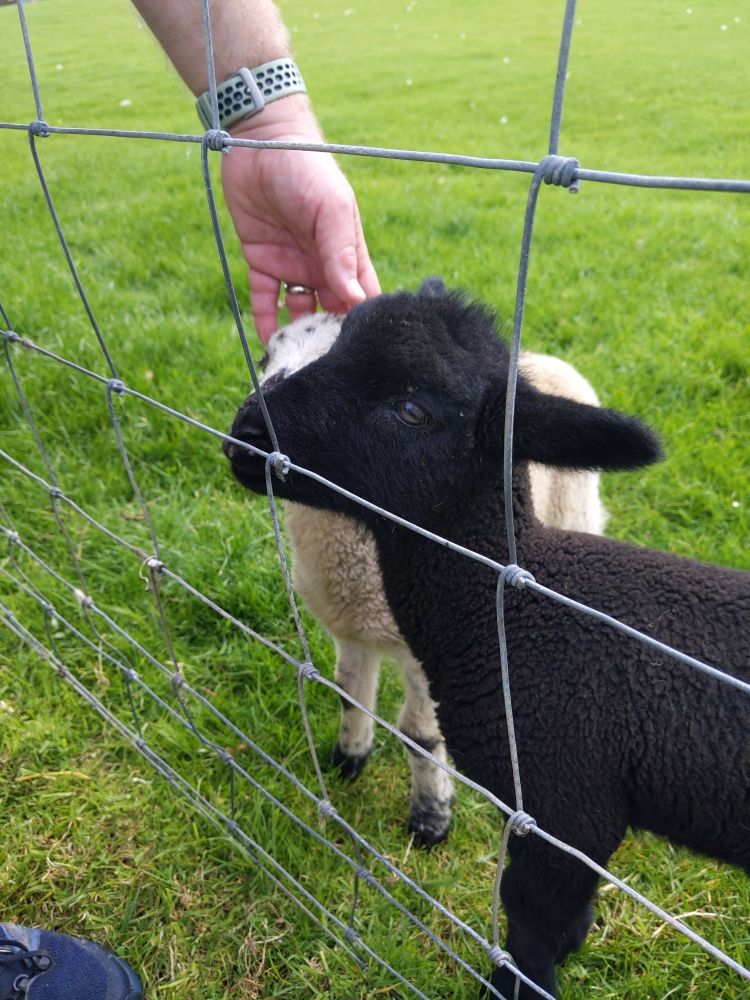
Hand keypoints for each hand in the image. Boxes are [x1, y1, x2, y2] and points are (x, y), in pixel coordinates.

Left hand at [221, 96, 379, 341]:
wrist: (259, 140)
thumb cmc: (308, 168)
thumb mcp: (332, 210)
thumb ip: (342, 255)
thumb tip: (356, 299)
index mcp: (347, 254)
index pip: (362, 298)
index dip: (363, 324)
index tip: (362, 353)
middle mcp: (322, 266)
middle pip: (330, 312)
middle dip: (328, 339)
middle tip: (325, 369)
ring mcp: (292, 266)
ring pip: (298, 312)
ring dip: (297, 336)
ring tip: (296, 364)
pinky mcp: (262, 261)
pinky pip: (265, 300)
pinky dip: (265, 321)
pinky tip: (267, 345)